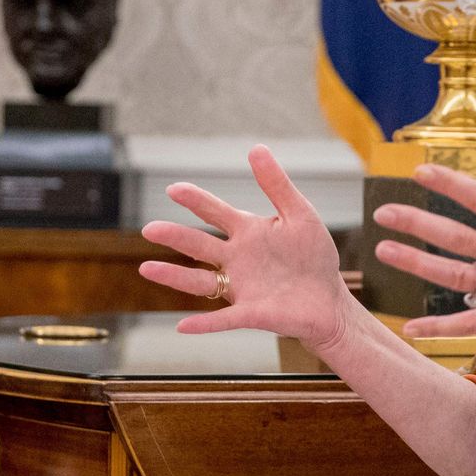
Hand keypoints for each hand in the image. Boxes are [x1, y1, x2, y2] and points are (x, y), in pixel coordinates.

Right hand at [137, 144, 362, 349]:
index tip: (174, 189)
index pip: (215, 212)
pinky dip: (203, 323)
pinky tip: (182, 326)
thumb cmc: (314, 258)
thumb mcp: (300, 215)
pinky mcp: (251, 313)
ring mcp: (240, 287)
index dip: (195, 201)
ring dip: (174, 276)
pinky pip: (222, 319)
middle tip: (149, 229)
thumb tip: (255, 149)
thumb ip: (277, 185)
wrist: (330, 300)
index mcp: (247, 232)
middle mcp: (236, 259)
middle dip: (174, 236)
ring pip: (200, 281)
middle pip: (199, 245)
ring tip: (146, 268)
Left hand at [371, 129, 475, 391]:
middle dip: (415, 222)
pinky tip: (410, 328)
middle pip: (454, 236)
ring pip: (453, 276)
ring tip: (383, 252)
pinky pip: (469, 325)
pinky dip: (438, 328)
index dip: (448, 183)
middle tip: (381, 212)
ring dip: (415, 264)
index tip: (419, 171)